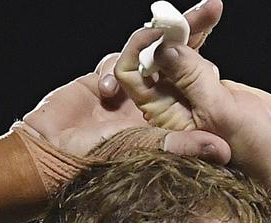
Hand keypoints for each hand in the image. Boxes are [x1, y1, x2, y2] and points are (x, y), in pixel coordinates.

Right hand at [21, 0, 227, 161]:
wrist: (47, 154)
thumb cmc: (95, 160)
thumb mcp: (146, 152)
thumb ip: (182, 146)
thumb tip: (223, 150)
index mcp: (169, 115)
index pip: (194, 73)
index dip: (205, 46)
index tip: (215, 12)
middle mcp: (152, 100)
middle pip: (174, 54)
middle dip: (186, 29)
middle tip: (210, 6)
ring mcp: (128, 89)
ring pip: (142, 52)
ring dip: (144, 45)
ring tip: (148, 40)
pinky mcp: (102, 82)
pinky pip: (115, 61)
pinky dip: (112, 67)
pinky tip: (107, 89)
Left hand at [113, 28, 270, 190]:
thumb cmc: (252, 146)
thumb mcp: (220, 111)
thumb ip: (191, 79)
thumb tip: (164, 48)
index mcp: (161, 115)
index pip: (130, 75)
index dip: (139, 49)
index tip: (162, 33)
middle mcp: (167, 102)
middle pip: (151, 56)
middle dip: (167, 32)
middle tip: (184, 16)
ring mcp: (186, 90)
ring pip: (175, 49)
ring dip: (188, 26)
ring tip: (210, 8)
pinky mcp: (205, 80)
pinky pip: (195, 50)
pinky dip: (202, 31)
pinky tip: (213, 12)